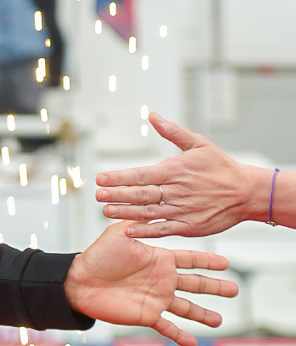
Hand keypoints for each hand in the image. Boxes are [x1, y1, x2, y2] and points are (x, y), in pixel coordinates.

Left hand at [62, 222, 235, 345]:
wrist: (78, 281)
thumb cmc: (97, 256)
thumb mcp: (119, 234)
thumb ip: (139, 224)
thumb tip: (152, 210)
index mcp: (159, 259)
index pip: (191, 260)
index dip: (208, 262)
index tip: (226, 264)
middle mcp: (161, 279)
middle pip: (195, 284)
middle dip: (215, 288)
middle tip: (234, 290)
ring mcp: (155, 298)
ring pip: (186, 308)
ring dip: (203, 315)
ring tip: (219, 321)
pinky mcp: (145, 315)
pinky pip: (167, 327)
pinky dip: (180, 336)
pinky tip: (193, 344)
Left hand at [95, 113, 269, 236]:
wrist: (247, 192)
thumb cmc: (221, 167)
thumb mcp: (199, 144)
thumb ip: (173, 132)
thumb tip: (152, 115)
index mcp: (175, 171)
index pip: (140, 175)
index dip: (119, 178)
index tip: (100, 179)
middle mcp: (176, 191)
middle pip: (140, 194)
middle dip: (117, 194)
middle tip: (97, 195)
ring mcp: (182, 210)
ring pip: (148, 212)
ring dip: (126, 212)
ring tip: (106, 210)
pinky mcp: (188, 226)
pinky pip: (163, 229)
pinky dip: (145, 230)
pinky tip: (128, 229)